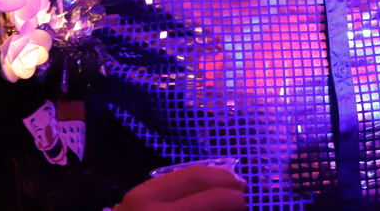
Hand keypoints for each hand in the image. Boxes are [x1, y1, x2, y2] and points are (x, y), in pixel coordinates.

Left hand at [115, 166, 246, 210]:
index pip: (212, 199)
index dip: (235, 201)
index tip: (247, 206)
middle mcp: (148, 201)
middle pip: (199, 177)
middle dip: (226, 183)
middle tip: (242, 193)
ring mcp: (136, 195)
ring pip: (183, 172)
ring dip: (210, 178)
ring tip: (228, 188)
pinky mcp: (133, 195)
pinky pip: (170, 181)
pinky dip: (191, 184)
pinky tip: (203, 192)